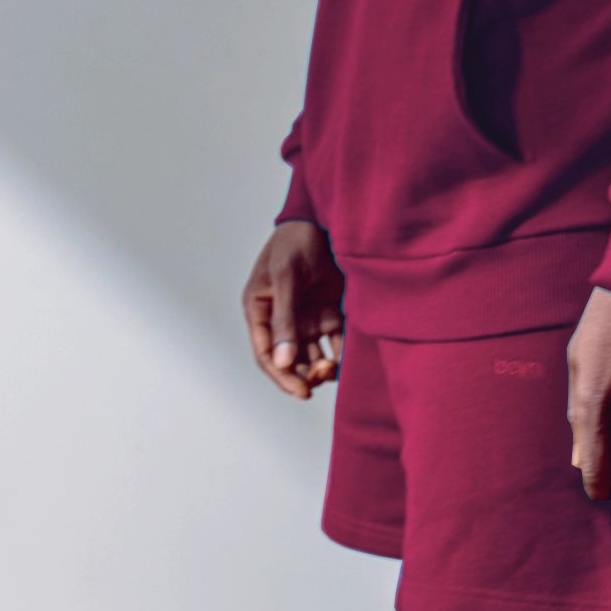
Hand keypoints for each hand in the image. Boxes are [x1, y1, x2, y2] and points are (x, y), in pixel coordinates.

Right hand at [241, 220, 345, 398]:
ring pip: (312, 356)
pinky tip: (350, 361)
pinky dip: (342, 354)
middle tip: (322, 376)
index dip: (281, 376)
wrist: (327, 219)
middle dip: (304, 374)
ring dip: (322, 367)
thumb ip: (284, 319)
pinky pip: (335, 343)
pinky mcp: (330, 313)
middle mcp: (282, 319)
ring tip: (335, 367)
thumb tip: (282, 362)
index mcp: (260, 309)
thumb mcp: (286, 276)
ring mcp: (306, 317)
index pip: (265, 353)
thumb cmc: (296, 240)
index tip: (301, 391)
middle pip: (290, 360)